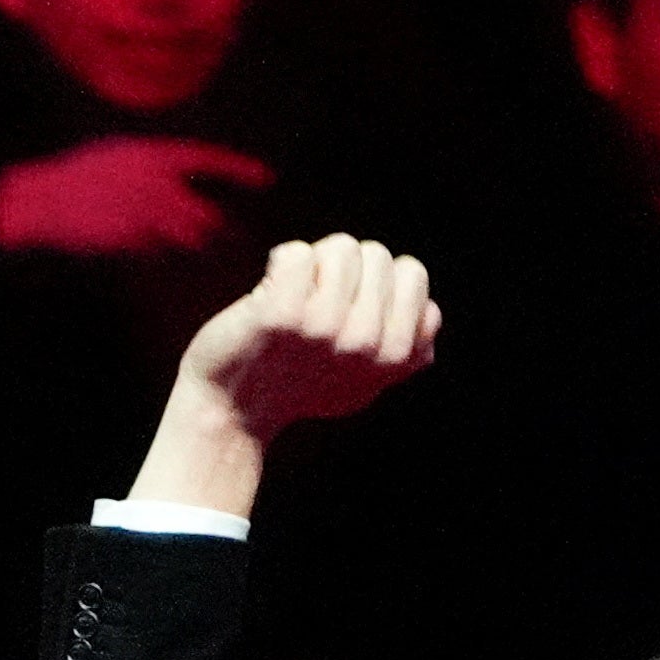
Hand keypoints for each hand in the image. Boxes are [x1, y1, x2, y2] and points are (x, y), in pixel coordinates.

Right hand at [0, 137, 274, 258]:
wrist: (41, 201)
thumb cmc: (76, 175)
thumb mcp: (119, 154)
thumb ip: (154, 165)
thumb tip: (179, 178)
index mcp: (156, 155)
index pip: (210, 160)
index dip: (239, 170)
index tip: (265, 179)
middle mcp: (158, 184)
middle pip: (205, 212)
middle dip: (220, 228)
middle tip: (237, 239)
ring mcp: (145, 216)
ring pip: (185, 238)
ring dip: (194, 247)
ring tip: (206, 256)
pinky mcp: (131, 243)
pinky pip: (156, 253)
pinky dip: (161, 256)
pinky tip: (157, 258)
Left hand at [130, 235, 437, 516]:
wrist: (230, 411)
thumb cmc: (296, 386)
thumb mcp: (362, 382)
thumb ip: (404, 353)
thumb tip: (429, 317)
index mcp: (397, 358)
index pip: (412, 275)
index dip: (375, 283)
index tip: (347, 314)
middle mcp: (367, 346)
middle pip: (377, 254)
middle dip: (345, 268)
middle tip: (314, 306)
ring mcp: (324, 330)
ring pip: (342, 248)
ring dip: (314, 264)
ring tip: (292, 301)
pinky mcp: (280, 317)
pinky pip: (297, 254)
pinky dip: (280, 261)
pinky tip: (267, 293)